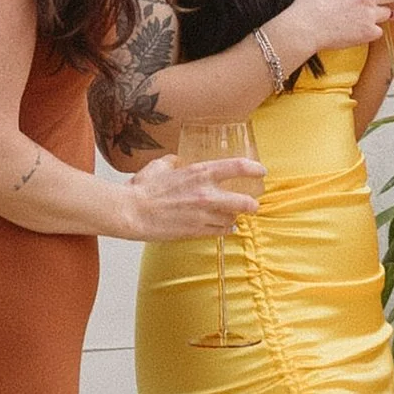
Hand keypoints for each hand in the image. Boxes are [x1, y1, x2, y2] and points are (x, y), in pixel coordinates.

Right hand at [128, 153, 264, 238]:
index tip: (260, 171)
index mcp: (200, 172)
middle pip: (243, 201)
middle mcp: (207, 194)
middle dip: (252, 204)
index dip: (253, 169)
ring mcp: (203, 216)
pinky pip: (219, 232)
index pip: (237, 167)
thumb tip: (179, 161)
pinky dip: (224, 230)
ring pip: (232, 219)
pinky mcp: (196, 232)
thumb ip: (174, 161)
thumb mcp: (161, 165)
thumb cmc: (144, 188)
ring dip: (234, 217)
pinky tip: (225, 228)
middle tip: (254, 204)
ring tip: (234, 216)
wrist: (132, 212)